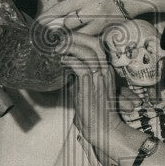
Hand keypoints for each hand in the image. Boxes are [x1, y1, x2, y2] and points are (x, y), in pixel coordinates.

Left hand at [32, 0, 134, 35]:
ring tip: (59, 32)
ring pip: (69, 24)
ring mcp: (94, 12)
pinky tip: (72, 39)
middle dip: (48, 19)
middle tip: (38, 25)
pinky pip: (82, 34)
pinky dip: (76, 37)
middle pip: (60, 10)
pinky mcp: (100, 24)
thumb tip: (54, 8)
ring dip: (64, 28)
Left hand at [60, 33, 126, 155]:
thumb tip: (66, 67)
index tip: (66, 37)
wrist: (104, 128)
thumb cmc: (93, 112)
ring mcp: (100, 77)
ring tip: (59, 47)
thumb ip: (79, 77)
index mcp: (105, 70)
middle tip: (61, 38)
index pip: (95, 46)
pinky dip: (71, 61)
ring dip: (71, 47)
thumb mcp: (86, 89)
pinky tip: (63, 60)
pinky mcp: (92, 85)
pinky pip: (81, 67)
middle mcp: (105, 70)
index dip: (81, 38)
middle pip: (94, 44)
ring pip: (88, 52)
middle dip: (76, 37)